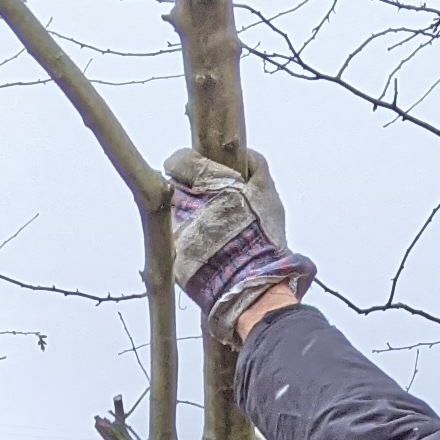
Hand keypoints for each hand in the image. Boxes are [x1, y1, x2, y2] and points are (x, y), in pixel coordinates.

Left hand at [166, 145, 313, 325]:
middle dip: (191, 193)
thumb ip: (255, 165)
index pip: (179, 160)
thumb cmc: (261, 235)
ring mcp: (173, 232)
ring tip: (213, 231)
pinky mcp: (173, 258)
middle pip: (175, 188)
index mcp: (202, 182)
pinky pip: (176, 243)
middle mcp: (180, 204)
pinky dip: (189, 243)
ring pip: (174, 215)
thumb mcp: (266, 192)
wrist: (251, 284)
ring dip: (189, 218)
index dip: (190, 164)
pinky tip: (210, 251)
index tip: (200, 173)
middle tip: (212, 204)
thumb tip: (243, 154)